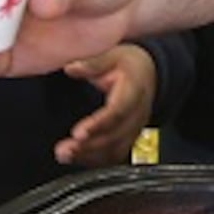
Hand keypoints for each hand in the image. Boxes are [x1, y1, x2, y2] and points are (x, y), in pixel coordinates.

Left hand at [55, 44, 156, 165]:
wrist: (149, 74)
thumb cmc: (128, 64)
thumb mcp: (113, 54)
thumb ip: (93, 63)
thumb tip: (71, 68)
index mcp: (135, 91)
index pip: (118, 111)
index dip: (98, 124)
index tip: (78, 133)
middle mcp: (138, 114)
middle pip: (115, 136)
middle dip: (89, 146)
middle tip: (65, 149)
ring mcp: (135, 129)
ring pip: (115, 149)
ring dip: (89, 156)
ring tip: (64, 155)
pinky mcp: (128, 138)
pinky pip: (114, 155)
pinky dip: (94, 159)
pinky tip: (75, 158)